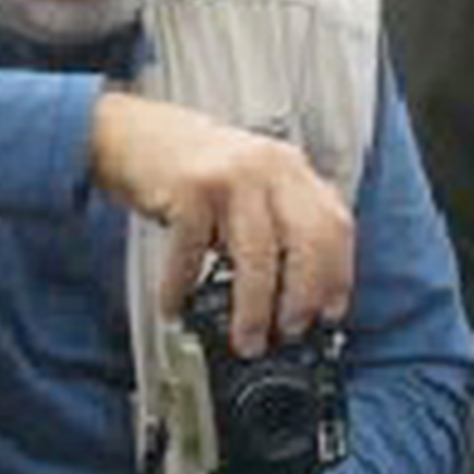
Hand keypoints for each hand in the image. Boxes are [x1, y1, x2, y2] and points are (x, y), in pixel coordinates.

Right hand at [88, 94, 353, 353]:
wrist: (136, 133)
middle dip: (303, 295)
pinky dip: (183, 288)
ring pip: (259, 254)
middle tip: (289, 331)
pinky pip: (194, 252)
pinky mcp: (191, 187)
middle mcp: (270, 166)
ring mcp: (232, 175)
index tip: (329, 313)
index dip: (337, 273)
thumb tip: (296, 292)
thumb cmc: (195, 168)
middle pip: (308, 238)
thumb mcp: (251, 183)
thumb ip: (278, 219)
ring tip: (245, 339)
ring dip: (253, 309)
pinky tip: (175, 306)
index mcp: (291, 169)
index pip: (335, 223)